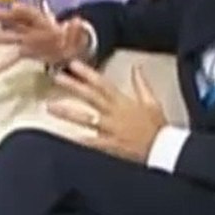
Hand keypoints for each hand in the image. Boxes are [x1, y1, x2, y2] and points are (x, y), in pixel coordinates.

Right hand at [0, 2, 90, 75]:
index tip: (14, 7)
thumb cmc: (75, 43)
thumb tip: (77, 20)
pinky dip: (2, 63)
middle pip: (16, 21)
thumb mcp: (79, 37)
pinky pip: (13, 56)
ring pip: (10, 36)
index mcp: (46, 23)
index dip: (24, 10)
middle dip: (3, 17)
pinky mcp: (27, 51)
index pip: (33, 15)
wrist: (73, 53)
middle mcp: (34, 28)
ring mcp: (28, 39)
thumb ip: (76, 31)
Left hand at [47, 61, 167, 163]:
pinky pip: (90, 142)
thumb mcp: (152, 102)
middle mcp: (113, 113)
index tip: (73, 64)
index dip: (87, 73)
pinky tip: (63, 138)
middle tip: (57, 77)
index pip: (102, 83)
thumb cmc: (158, 128)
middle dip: (73, 86)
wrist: (164, 150)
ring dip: (67, 111)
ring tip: (49, 106)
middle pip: (90, 96)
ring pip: (85, 118)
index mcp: (123, 102)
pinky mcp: (109, 145)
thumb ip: (142, 84)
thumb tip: (137, 68)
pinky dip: (77, 141)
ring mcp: (109, 129)